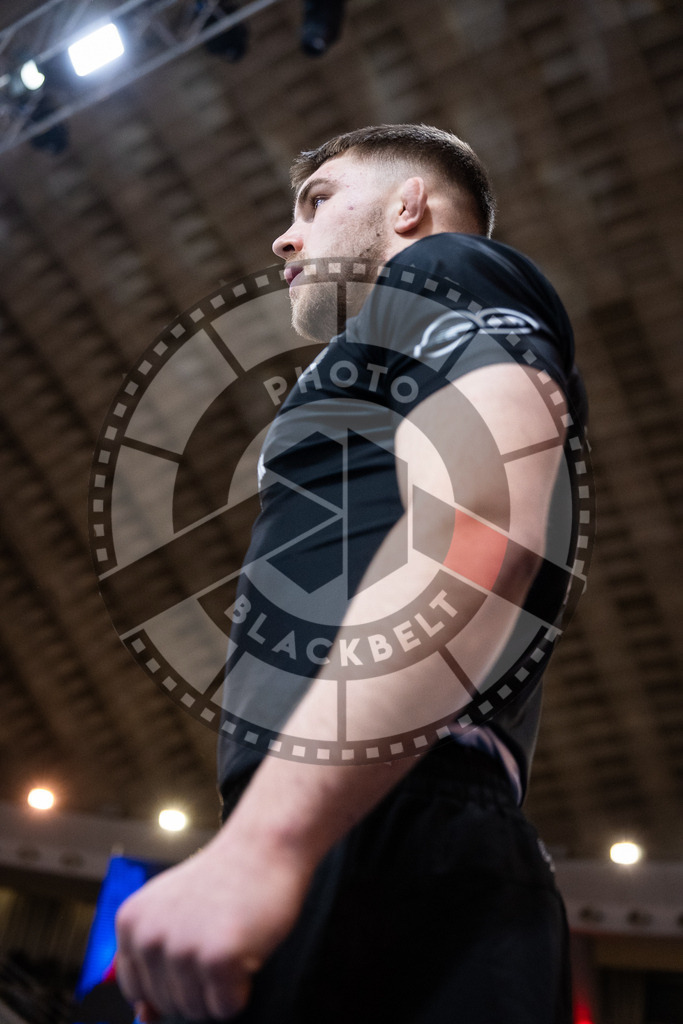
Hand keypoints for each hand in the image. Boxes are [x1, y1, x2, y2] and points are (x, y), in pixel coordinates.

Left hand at [115, 824, 311, 1020]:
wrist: (265, 845)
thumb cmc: (225, 879)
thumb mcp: (173, 912)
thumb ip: (152, 962)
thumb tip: (144, 1017)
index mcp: (130, 923)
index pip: (136, 989)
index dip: (171, 980)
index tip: (193, 954)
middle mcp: (148, 938)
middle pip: (169, 1004)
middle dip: (200, 983)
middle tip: (219, 935)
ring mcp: (182, 950)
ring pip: (197, 1012)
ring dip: (221, 987)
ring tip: (232, 939)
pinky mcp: (217, 960)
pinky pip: (226, 1008)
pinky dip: (242, 989)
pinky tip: (247, 948)